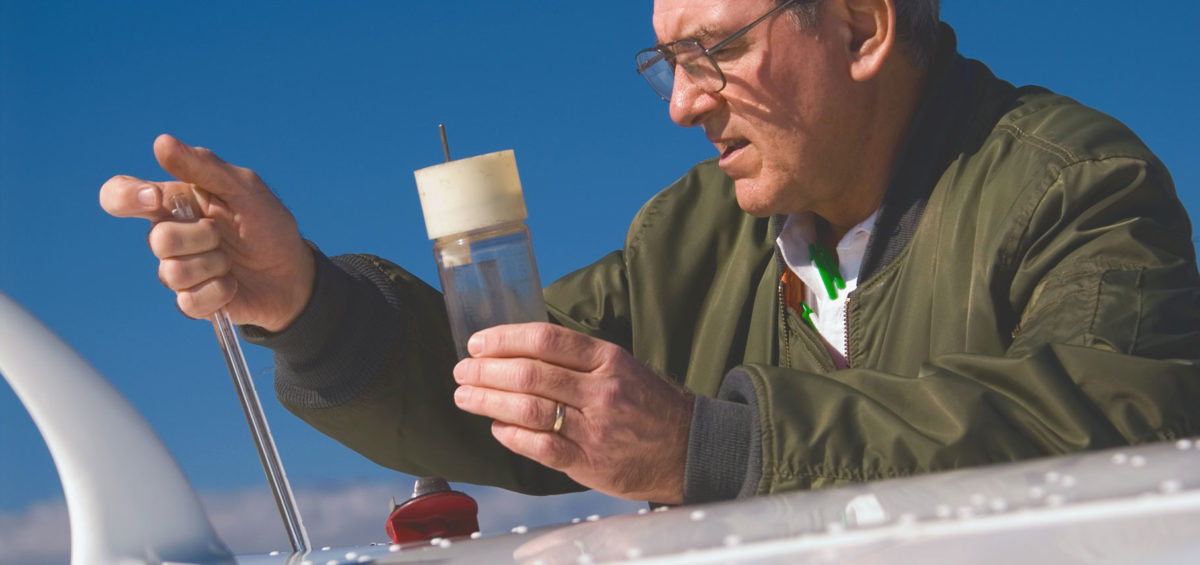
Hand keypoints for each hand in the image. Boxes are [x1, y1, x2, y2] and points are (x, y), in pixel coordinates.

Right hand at [99, 134, 313, 330]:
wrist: (293, 272)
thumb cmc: (267, 224)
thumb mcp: (245, 188)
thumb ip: (205, 166)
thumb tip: (161, 143)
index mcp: (173, 203)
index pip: (120, 195)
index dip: (125, 197)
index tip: (154, 198)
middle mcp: (168, 236)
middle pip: (157, 239)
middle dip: (201, 237)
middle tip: (224, 234)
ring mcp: (178, 271)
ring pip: (173, 272)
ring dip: (214, 265)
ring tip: (231, 260)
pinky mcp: (191, 302)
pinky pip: (189, 302)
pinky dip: (220, 291)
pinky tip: (233, 284)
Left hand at [452, 323, 693, 503]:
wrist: (690, 448)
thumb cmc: (650, 404)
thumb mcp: (623, 367)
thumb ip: (578, 359)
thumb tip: (519, 350)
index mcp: (608, 359)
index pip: (546, 340)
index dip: (505, 339)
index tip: (478, 342)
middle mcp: (602, 390)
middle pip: (530, 373)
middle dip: (486, 371)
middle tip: (462, 370)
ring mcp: (596, 428)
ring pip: (529, 409)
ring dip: (488, 402)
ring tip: (466, 397)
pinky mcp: (591, 462)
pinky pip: (541, 448)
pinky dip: (512, 437)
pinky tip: (497, 428)